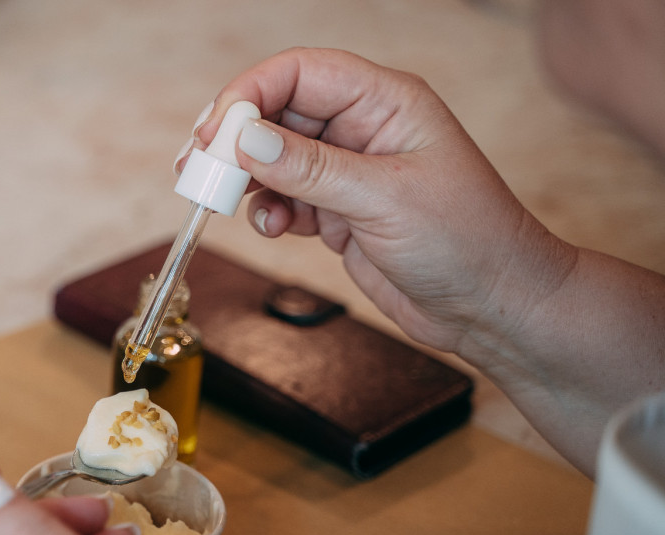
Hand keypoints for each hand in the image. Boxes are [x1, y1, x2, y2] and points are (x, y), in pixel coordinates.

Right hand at [180, 47, 573, 356]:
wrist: (492, 307)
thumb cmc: (467, 241)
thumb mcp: (384, 198)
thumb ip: (310, 168)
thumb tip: (246, 139)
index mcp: (386, 101)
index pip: (301, 72)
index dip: (250, 93)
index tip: (216, 131)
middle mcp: (363, 127)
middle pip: (278, 113)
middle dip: (235, 140)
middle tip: (197, 168)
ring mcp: (348, 170)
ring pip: (273, 158)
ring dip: (246, 181)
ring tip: (226, 203)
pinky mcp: (338, 211)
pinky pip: (285, 199)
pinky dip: (269, 212)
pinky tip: (276, 229)